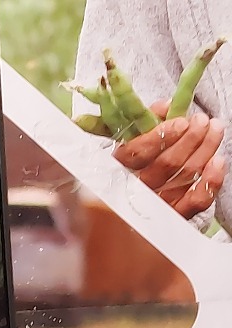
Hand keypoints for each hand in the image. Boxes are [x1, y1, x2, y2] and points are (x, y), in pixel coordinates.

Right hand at [112, 100, 226, 218]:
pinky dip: (211, 181)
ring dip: (206, 149)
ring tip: (214, 130)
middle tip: (202, 121)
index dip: (161, 136)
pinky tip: (218, 162)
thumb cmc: (130, 166)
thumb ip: (144, 122)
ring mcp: (155, 204)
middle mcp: (134, 189)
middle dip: (190, 138)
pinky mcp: (175, 215)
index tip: (181, 122)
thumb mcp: (129, 142)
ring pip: (184, 176)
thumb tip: (165, 106)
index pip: (135, 154)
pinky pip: (196, 201)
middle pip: (165, 164)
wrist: (127, 208)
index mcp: (116, 168)